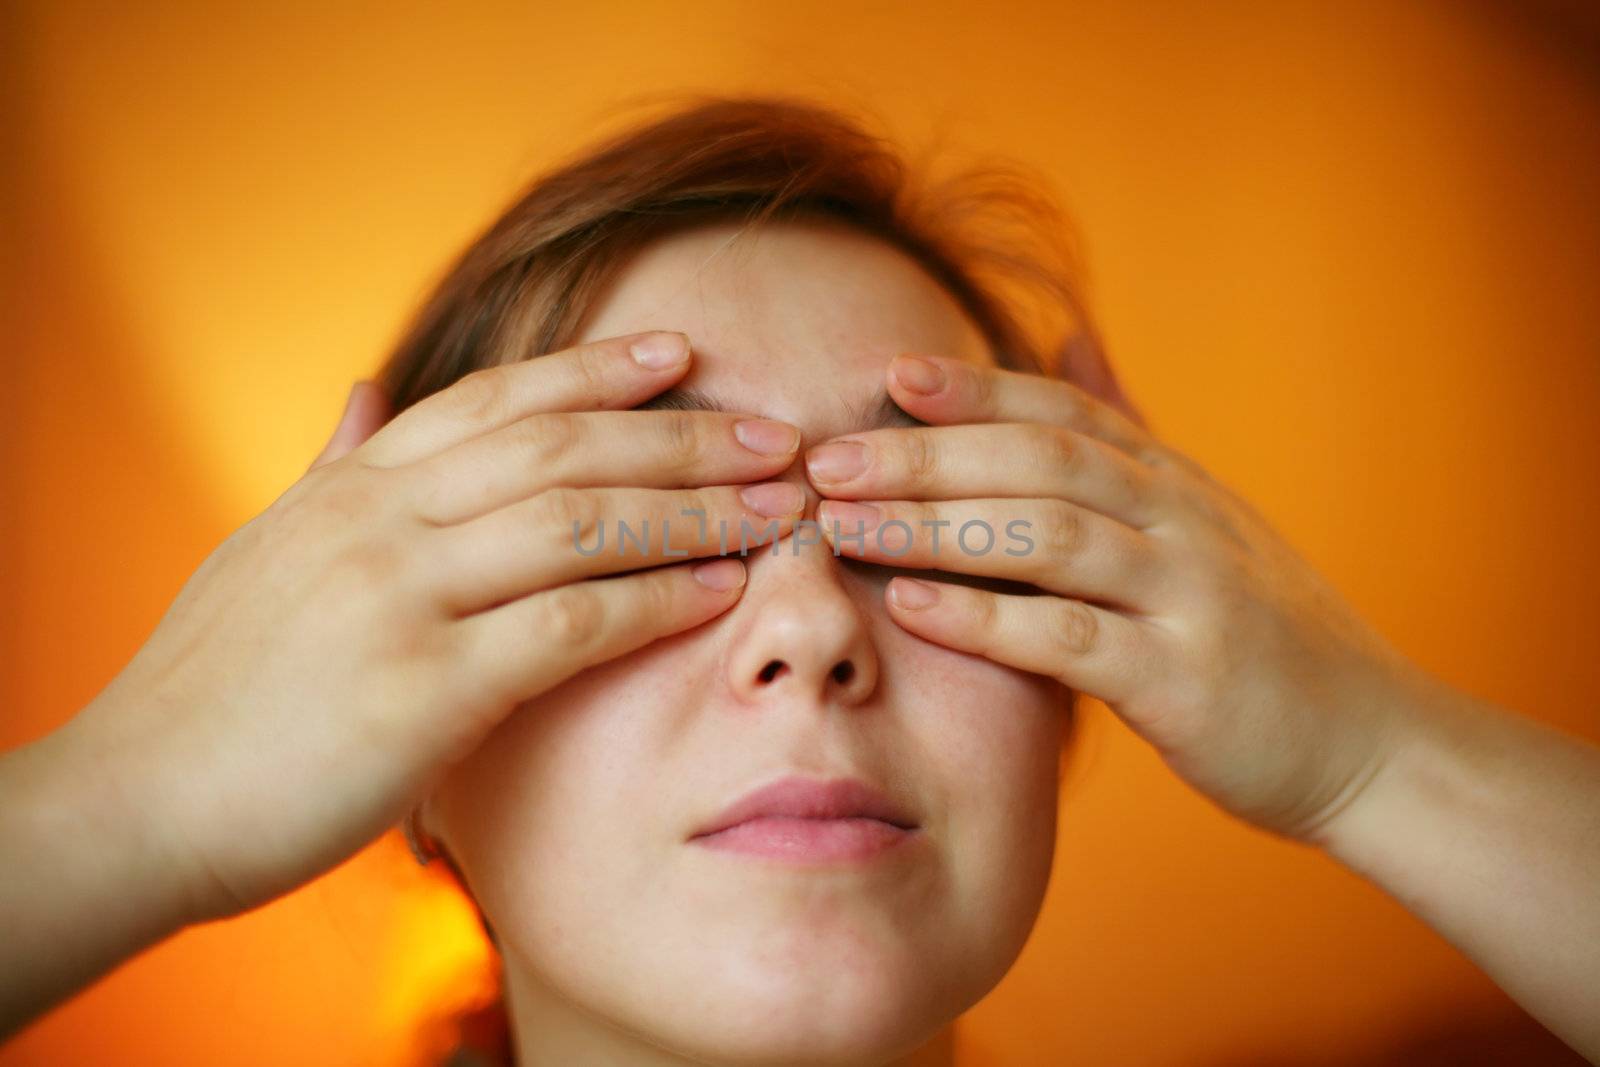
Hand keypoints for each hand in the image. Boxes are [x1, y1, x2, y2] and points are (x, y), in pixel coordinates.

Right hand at [67, 331, 804, 920]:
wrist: (132, 800)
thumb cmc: (209, 688)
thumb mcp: (264, 549)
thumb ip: (331, 470)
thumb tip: (366, 392)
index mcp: (350, 488)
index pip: (495, 399)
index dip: (597, 370)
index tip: (683, 354)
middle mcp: (377, 521)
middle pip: (560, 448)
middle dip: (682, 437)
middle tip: (777, 435)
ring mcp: (397, 597)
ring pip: (578, 522)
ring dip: (693, 512)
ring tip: (777, 509)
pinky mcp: (419, 687)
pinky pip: (568, 624)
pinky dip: (654, 601)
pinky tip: (720, 594)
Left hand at [804, 352, 1423, 838]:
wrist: (1369, 741)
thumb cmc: (1264, 632)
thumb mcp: (1204, 517)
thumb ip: (1130, 430)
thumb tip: (1068, 336)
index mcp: (1175, 481)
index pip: (1062, 414)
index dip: (974, 390)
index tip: (888, 374)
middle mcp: (1182, 520)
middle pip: (1040, 462)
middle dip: (928, 454)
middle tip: (828, 460)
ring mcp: (1187, 596)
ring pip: (1047, 537)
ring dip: (936, 526)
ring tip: (845, 525)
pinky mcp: (1183, 680)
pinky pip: (1069, 639)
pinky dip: (986, 619)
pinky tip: (912, 608)